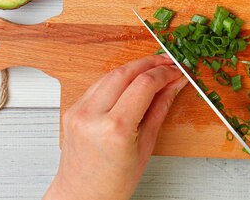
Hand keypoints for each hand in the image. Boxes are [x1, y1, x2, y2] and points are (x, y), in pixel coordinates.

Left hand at [43, 55, 188, 199]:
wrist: (82, 196)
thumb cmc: (113, 182)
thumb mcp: (146, 146)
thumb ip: (160, 108)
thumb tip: (173, 85)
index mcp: (114, 129)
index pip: (144, 84)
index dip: (164, 73)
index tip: (176, 71)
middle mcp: (92, 116)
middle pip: (126, 72)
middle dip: (150, 63)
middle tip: (168, 63)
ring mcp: (79, 111)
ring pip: (110, 74)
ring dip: (134, 68)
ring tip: (152, 70)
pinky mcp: (73, 109)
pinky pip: (98, 85)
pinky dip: (117, 79)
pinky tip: (131, 81)